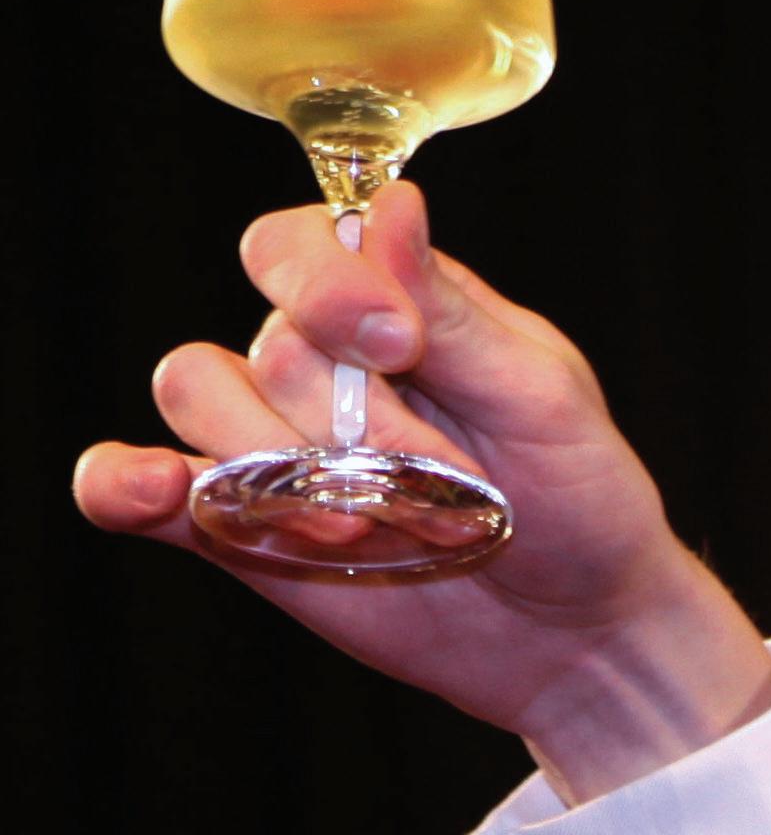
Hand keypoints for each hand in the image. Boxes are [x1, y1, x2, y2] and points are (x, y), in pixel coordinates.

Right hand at [72, 184, 770, 805]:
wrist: (578, 632)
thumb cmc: (580, 500)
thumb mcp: (542, 398)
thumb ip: (452, 310)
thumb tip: (393, 201)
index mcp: (385, 302)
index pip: (294, 248)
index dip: (328, 288)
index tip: (400, 344)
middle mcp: (313, 362)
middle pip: (263, 348)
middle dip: (353, 429)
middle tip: (442, 486)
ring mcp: (271, 443)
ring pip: (198, 401)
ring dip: (280, 470)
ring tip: (363, 526)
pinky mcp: (243, 529)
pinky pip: (140, 488)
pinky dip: (126, 485)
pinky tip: (150, 493)